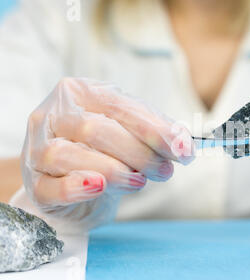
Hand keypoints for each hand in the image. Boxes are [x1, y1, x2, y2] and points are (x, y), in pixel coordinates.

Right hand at [21, 78, 194, 231]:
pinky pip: (51, 186)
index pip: (119, 107)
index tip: (184, 149)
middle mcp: (52, 115)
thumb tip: (183, 142)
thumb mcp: (131, 131)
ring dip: (114, 170)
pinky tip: (99, 187)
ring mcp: (36, 148)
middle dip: (139, 153)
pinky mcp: (35, 183)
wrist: (75, 181)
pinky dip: (77, 188)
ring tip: (139, 181)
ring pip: (69, 155)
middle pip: (97, 130)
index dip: (155, 130)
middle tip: (165, 171)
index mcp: (79, 92)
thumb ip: (155, 132)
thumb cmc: (106, 150)